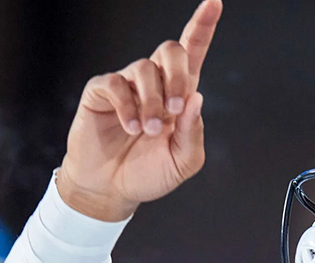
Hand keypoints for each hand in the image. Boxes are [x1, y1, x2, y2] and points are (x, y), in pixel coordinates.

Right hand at [57, 0, 221, 220]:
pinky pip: (115, 84)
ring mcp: (126, 85)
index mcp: (179, 95)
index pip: (193, 52)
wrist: (110, 190)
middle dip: (178, 76)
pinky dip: (127, 106)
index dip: (203, 26)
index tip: (214, 3)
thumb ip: (193, 133)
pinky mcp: (100, 92)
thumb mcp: (182, 161)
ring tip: (147, 132)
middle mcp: (154, 83)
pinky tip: (130, 127)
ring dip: (151, 102)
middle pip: (171, 50)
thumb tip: (196, 99)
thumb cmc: (147, 174)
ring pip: (144, 69)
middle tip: (175, 109)